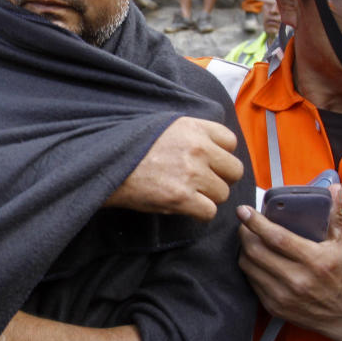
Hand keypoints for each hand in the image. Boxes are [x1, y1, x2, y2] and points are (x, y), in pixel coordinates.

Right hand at [105, 116, 243, 220]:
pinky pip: (209, 212)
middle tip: (205, 183)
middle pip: (234, 170)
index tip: (211, 162)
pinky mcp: (181, 198)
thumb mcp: (163, 127)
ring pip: (223, 193)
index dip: (222, 154)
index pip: (231, 141)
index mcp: (193, 128)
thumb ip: (190, 133)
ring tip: (191, 194)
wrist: (107, 166)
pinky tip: (187, 208)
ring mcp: (191, 174)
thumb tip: (212, 147)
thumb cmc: (131, 147)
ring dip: (209, 197)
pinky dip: (200, 214)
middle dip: (221, 178)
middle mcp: (197, 149)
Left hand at [236, 185, 341, 340]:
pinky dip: (250, 268)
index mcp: (315, 261)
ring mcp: (284, 296)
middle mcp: (297, 280)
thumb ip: (336, 215)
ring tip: (249, 239)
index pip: (277, 238)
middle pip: (256, 252)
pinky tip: (255, 259)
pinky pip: (252, 283)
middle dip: (244, 234)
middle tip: (245, 224)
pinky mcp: (276, 308)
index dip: (256, 222)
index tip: (244, 210)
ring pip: (249, 267)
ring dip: (244, 250)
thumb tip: (334, 188)